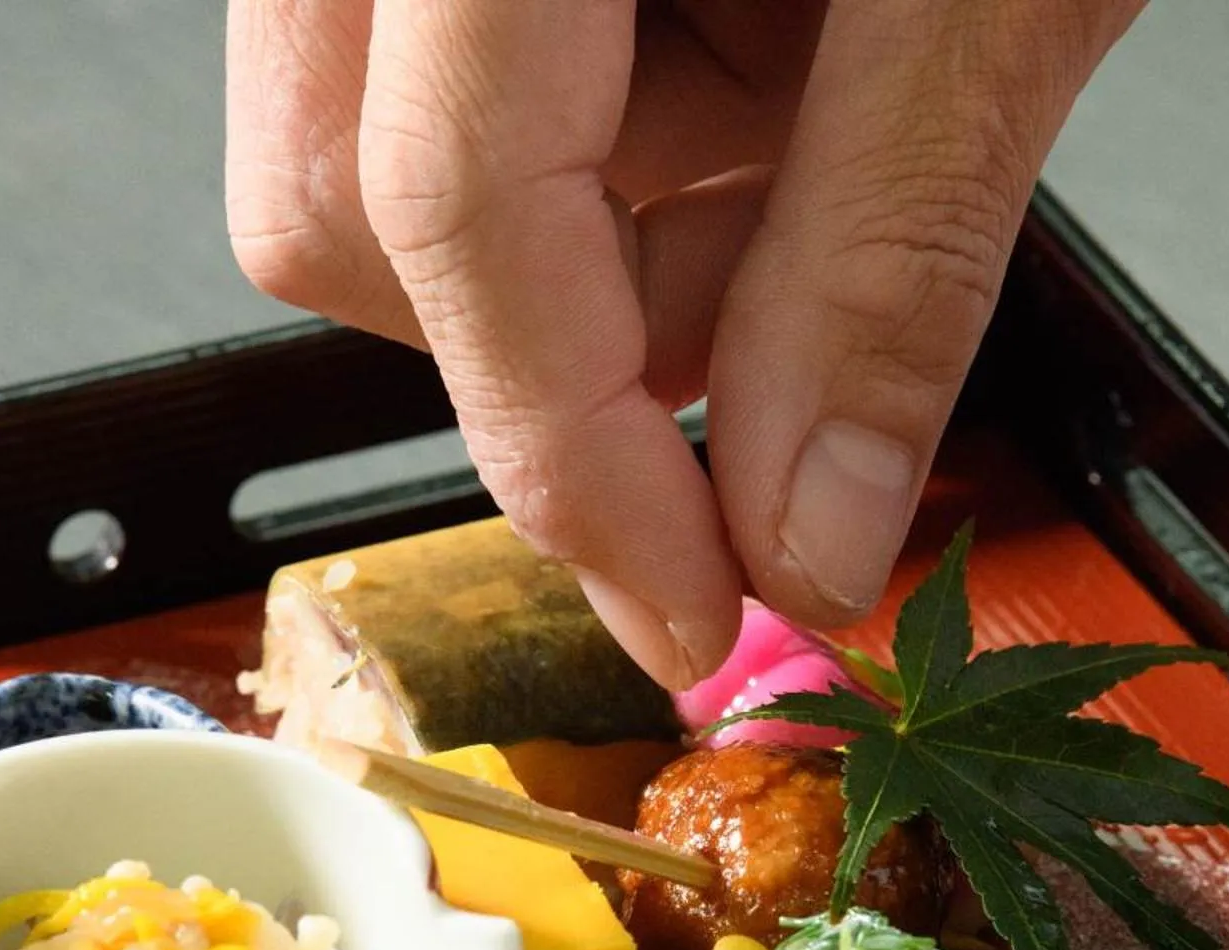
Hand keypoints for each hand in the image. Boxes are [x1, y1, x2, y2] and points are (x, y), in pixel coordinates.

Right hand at [227, 0, 1143, 686]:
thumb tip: (809, 526)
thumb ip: (884, 256)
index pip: (446, 226)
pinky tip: (773, 57)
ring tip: (817, 123)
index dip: (574, 469)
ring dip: (611, 229)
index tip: (690, 613)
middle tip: (771, 355)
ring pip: (394, 150)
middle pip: (344, 207)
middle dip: (565, 339)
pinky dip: (625, 125)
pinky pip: (461, 65)